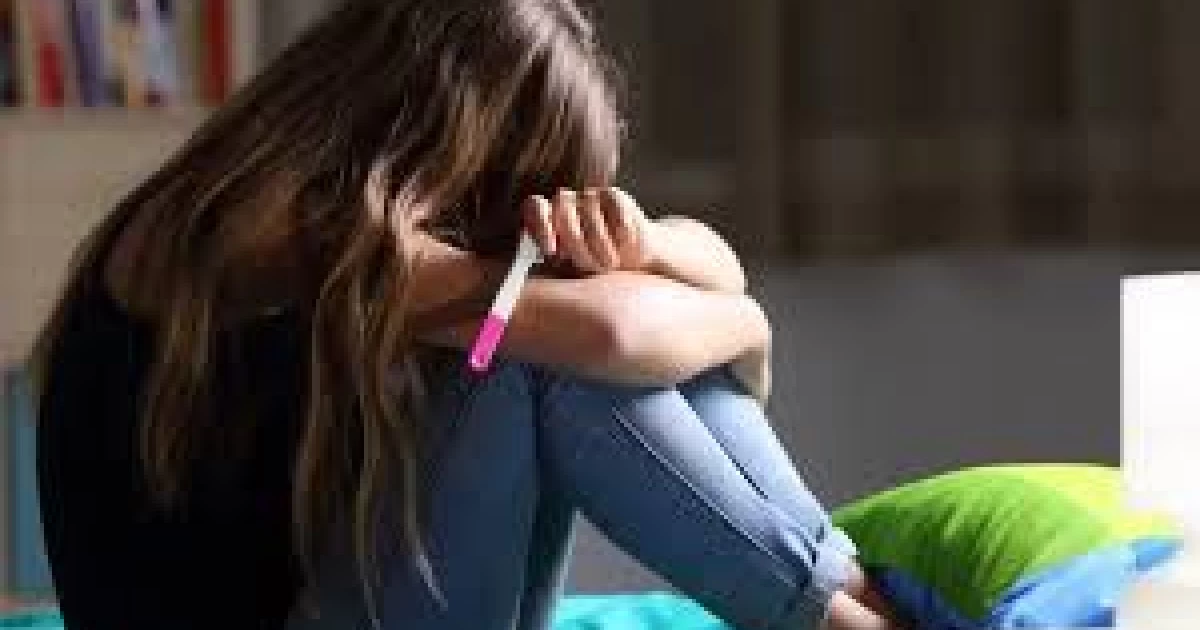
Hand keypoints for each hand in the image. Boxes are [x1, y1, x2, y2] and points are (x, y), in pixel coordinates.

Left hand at [523, 187, 657, 274]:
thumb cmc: (598, 267)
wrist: (637, 262)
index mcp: (548, 218)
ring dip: (602, 247)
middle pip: (562, 212)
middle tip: (591, 266)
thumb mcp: (572, 269)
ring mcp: (588, 196)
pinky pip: (613, 213)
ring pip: (590, 218)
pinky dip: (620, 235)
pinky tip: (624, 244)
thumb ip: (556, 259)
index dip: (540, 225)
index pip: (534, 207)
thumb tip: (544, 259)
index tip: (550, 250)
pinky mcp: (613, 195)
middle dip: (577, 244)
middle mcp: (565, 203)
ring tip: (611, 263)